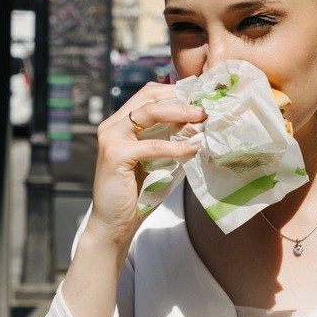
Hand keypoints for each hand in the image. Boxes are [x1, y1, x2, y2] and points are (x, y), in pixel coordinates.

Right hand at [86, 83, 202, 244]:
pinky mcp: (115, 155)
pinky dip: (176, 146)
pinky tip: (193, 147)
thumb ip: (171, 140)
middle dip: (180, 97)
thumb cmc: (138, 194)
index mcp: (121, 123)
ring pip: (149, 112)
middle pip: (149, 96)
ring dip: (180, 113)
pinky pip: (152, 145)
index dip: (176, 92)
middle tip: (205, 106)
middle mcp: (112, 125)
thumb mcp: (158, 159)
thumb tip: (201, 126)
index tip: (201, 98)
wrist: (114, 224)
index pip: (149, 95)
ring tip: (202, 118)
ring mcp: (111, 138)